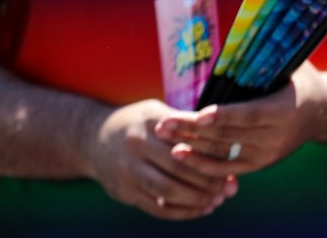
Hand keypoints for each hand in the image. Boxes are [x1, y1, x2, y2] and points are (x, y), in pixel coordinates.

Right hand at [88, 99, 237, 219]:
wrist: (92, 139)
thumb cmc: (138, 123)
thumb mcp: (158, 113)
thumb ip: (187, 124)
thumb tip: (226, 140)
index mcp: (151, 123)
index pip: (188, 140)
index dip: (213, 153)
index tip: (233, 160)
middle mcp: (136, 146)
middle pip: (179, 167)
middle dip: (208, 180)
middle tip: (230, 187)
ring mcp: (127, 172)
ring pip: (168, 191)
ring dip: (197, 199)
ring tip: (217, 200)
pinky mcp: (124, 193)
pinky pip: (156, 208)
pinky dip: (181, 212)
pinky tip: (200, 210)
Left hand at [154, 63, 317, 174]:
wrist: (322, 112)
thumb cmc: (300, 81)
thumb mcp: (290, 65)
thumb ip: (265, 58)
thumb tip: (240, 32)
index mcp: (284, 110)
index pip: (249, 115)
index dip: (223, 116)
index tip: (198, 115)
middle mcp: (275, 137)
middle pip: (228, 135)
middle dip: (192, 130)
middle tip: (162, 123)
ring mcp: (266, 154)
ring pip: (223, 153)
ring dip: (190, 146)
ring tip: (163, 136)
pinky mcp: (259, 164)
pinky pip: (226, 168)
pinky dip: (202, 164)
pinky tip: (179, 156)